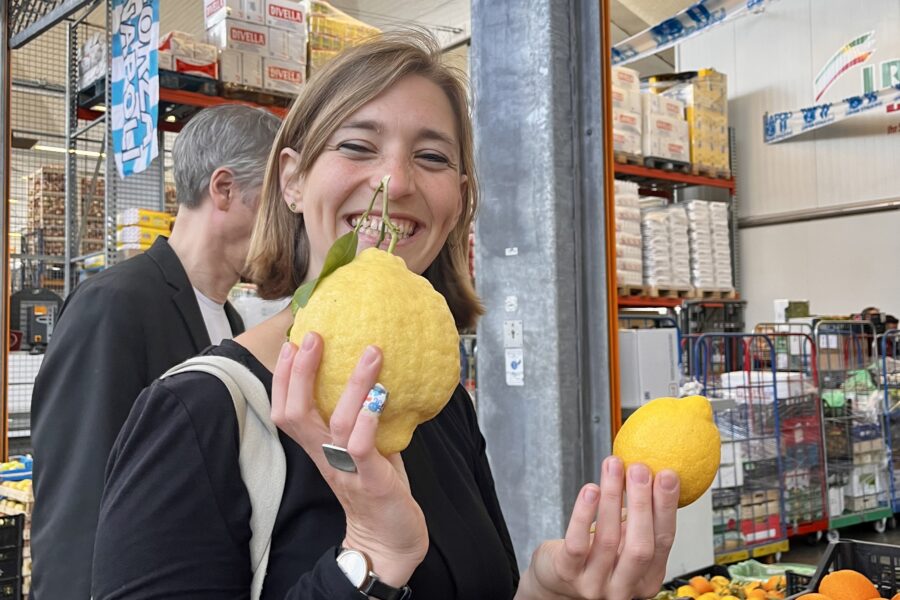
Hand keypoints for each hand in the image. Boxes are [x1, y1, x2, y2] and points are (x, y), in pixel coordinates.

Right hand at [271, 334, 427, 586]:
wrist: (389, 541)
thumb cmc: (377, 490)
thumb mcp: (364, 448)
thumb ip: (363, 418)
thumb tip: (376, 377)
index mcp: (319, 448)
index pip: (286, 410)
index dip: (284, 378)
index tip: (292, 343)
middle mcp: (325, 457)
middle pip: (296, 413)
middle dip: (300, 372)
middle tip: (312, 336)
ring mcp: (346, 469)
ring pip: (335, 422)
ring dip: (352, 383)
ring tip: (371, 351)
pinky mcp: (371, 481)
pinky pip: (361, 448)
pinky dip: (367, 420)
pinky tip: (380, 397)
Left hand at [521, 456, 678, 599]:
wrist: (555, 579)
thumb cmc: (594, 554)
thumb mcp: (624, 541)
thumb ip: (640, 518)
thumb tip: (653, 472)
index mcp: (647, 578)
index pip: (664, 541)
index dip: (666, 507)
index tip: (667, 475)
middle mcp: (624, 587)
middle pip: (640, 547)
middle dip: (642, 503)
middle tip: (640, 469)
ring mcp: (594, 584)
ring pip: (608, 540)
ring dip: (612, 497)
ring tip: (613, 466)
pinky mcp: (567, 573)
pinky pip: (577, 542)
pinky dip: (584, 513)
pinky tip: (590, 489)